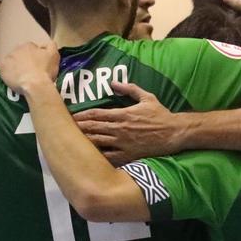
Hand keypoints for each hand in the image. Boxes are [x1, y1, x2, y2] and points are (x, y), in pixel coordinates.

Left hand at [0, 42, 58, 92]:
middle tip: (30, 71)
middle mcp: (17, 49)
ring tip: (21, 76)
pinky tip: (13, 78)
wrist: (35, 85)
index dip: (35, 57)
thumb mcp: (54, 55)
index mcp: (29, 45)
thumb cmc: (45, 71)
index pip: (31, 48)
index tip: (38, 64)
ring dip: (15, 66)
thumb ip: (51, 46)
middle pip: (20, 54)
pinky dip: (7, 72)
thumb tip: (46, 44)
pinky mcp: (2, 67)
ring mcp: (8, 58)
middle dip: (24, 60)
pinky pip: (3, 68)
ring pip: (11, 61)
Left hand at [72, 82, 187, 164]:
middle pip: (93, 128)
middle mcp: (120, 129)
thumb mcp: (147, 97)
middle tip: (65, 129)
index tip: (71, 117)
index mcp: (123, 114)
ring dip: (84, 141)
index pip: (96, 114)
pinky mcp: (129, 155)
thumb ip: (129, 89)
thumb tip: (113, 83)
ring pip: (98, 142)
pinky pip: (109, 157)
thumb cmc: (161, 115)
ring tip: (72, 142)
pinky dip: (98, 156)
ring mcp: (123, 143)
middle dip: (78, 128)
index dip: (82, 116)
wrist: (175, 133)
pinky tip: (89, 156)